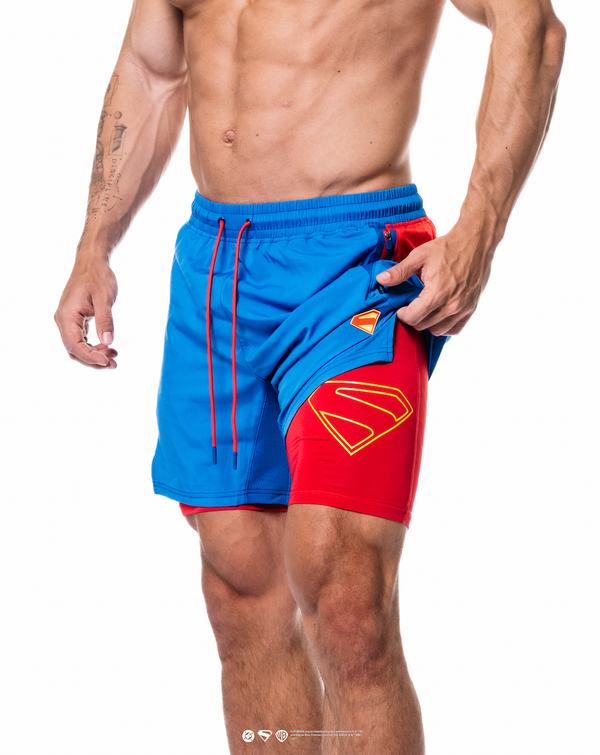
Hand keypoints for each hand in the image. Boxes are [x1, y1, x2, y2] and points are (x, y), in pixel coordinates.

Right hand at [54, 261, 118, 368]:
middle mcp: (63, 319)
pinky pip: (80, 339)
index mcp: (67, 315)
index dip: (90, 357)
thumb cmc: (98, 276)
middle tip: (113, 363)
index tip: (107, 361)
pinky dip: (93, 347)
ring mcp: (67, 320)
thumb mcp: (105, 297)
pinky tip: (108, 348)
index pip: (74, 345)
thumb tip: (108, 341)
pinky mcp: (74, 320)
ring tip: (114, 357)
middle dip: (93, 360)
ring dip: (94, 355)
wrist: (92, 262)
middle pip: (74, 350)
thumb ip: (105, 320)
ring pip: (77, 347)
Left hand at [375, 230, 491, 336]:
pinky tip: (438, 315)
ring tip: (425, 310)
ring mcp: (463, 308)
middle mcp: (451, 305)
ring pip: (438, 330)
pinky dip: (445, 326)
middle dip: (413, 318)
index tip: (402, 307)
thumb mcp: (419, 256)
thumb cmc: (447, 247)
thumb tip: (381, 280)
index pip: (413, 318)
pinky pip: (454, 329)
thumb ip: (399, 272)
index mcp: (436, 294)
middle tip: (412, 306)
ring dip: (428, 323)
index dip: (403, 314)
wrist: (475, 242)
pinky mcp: (471, 308)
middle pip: (423, 325)